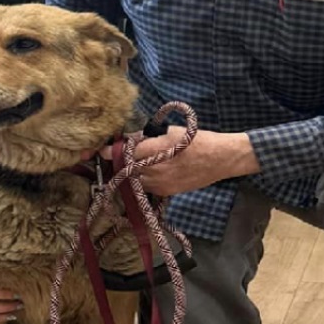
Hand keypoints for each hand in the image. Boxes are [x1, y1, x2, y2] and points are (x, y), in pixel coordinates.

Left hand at [102, 126, 259, 195]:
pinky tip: (148, 171)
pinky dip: (143, 179)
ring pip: (135, 180)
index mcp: (158, 150)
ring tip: (132, 163)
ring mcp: (161, 183)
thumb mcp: (172, 131)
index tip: (101, 150)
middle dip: (120, 162)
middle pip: (127, 168)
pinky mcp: (166, 192)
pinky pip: (146, 187)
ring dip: (131, 172)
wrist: (221, 159)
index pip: (127, 152)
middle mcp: (156, 169)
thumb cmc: (198, 140)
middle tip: (116, 155)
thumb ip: (148, 136)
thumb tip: (130, 138)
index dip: (112, 151)